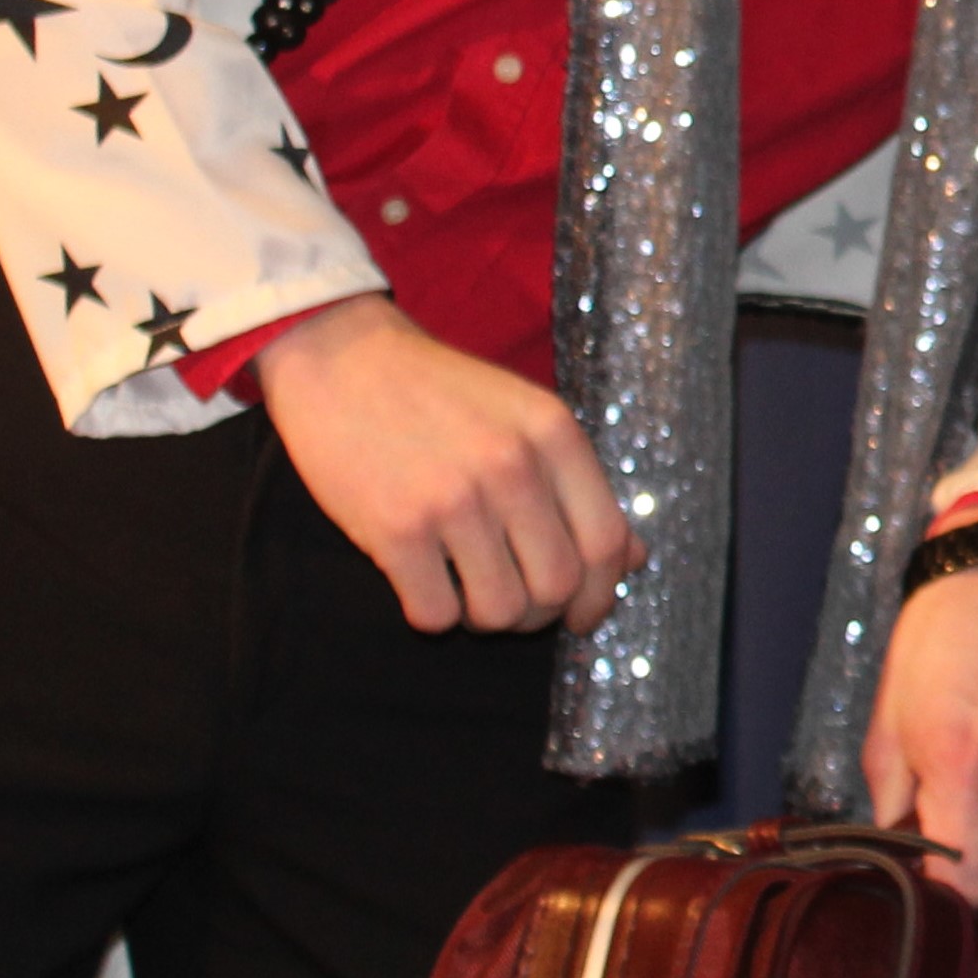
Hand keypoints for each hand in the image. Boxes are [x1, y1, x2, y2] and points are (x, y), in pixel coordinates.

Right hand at [255, 294, 644, 635]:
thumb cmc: (441, 393)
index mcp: (554, 434)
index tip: (582, 614)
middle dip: (541, 614)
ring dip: (486, 618)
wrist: (344, 360)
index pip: (606, 541)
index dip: (601, 593)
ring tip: (467, 589)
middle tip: (515, 603)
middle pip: (558, 586)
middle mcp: (513, 466)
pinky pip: (435, 615)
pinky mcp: (396, 530)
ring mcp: (454, 499)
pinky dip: (433, 613)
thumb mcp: (526, 417)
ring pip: (501, 611)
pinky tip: (424, 581)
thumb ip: (579, 486)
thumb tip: (633, 558)